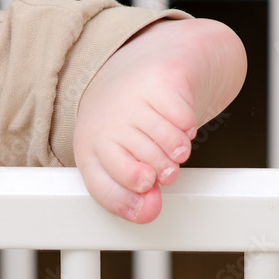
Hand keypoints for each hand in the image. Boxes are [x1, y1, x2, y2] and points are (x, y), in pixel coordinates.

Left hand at [73, 18, 245, 222]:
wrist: (148, 66)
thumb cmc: (128, 121)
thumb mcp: (119, 158)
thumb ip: (128, 193)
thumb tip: (147, 212)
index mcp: (89, 144)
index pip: (104, 184)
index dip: (127, 196)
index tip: (145, 192)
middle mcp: (105, 120)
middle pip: (143, 172)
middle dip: (161, 174)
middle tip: (163, 166)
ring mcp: (132, 99)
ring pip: (167, 148)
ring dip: (178, 152)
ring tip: (172, 144)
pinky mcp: (161, 81)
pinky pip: (185, 123)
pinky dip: (188, 127)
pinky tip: (179, 121)